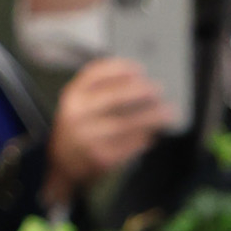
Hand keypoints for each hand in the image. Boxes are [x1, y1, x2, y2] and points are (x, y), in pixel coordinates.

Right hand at [45, 58, 174, 196]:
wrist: (63, 162)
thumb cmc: (78, 127)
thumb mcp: (78, 102)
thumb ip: (98, 89)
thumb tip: (137, 79)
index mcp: (72, 96)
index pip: (94, 75)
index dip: (119, 69)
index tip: (140, 69)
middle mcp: (78, 115)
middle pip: (113, 97)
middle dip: (139, 91)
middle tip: (158, 90)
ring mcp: (89, 138)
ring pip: (126, 124)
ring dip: (151, 117)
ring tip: (168, 112)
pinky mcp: (102, 158)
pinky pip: (129, 145)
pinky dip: (144, 138)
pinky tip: (153, 133)